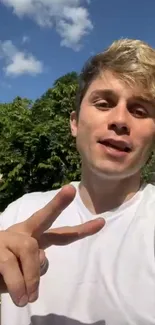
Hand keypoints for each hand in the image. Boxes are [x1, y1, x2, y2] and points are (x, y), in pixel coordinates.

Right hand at [0, 185, 104, 306]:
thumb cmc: (3, 269)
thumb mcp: (25, 271)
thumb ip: (38, 266)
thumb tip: (43, 259)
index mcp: (33, 239)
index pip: (59, 234)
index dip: (80, 230)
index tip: (101, 222)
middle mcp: (22, 234)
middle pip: (42, 217)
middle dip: (57, 204)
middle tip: (70, 189)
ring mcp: (8, 239)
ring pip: (30, 251)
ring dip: (31, 277)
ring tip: (26, 298)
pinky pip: (12, 265)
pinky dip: (18, 284)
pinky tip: (19, 296)